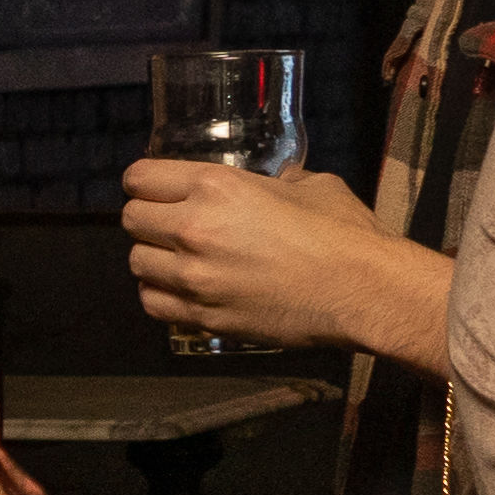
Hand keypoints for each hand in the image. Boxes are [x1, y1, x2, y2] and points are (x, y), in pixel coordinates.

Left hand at [118, 158, 428, 362]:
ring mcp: (195, 277)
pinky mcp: (203, 317)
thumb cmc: (344, 234)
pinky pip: (153, 303)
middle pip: (131, 219)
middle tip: (168, 223)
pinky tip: (180, 289)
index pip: (140, 178)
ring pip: (136, 262)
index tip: (154, 188)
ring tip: (177, 258)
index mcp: (216, 186)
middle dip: (146, 218)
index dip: (144, 181)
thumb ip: (276, 182)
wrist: (363, 292)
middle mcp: (195, 229)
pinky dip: (160, 294)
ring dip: (153, 257)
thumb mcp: (310, 185)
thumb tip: (272, 185)